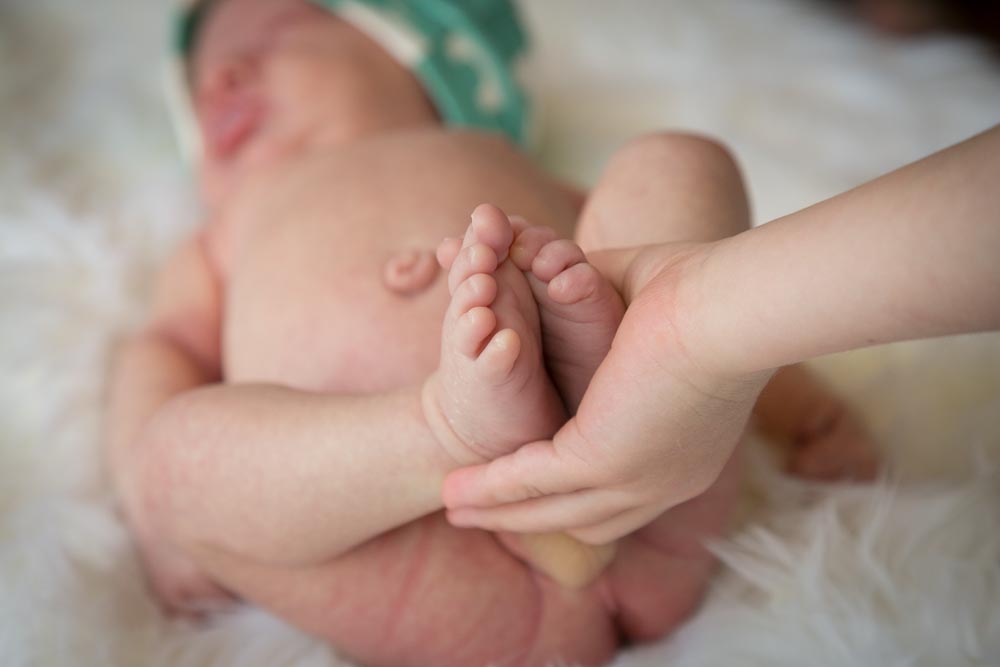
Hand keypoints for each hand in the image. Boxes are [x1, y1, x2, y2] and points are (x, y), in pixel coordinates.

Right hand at [441, 243, 772, 543]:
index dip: (578, 493)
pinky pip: (532, 481)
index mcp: (685, 452)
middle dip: (531, 517)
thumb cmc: (709, 292)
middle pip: (585, 518)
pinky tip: (460, 486)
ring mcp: (634, 476)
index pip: (624, 492)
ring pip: (552, 508)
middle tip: (484, 514)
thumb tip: (568, 282)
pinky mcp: (604, 459)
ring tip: (454, 505)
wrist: (730, 303)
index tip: (539, 487)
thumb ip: (604, 311)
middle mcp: (664, 479)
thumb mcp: (647, 312)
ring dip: (501, 511)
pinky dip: (493, 487)